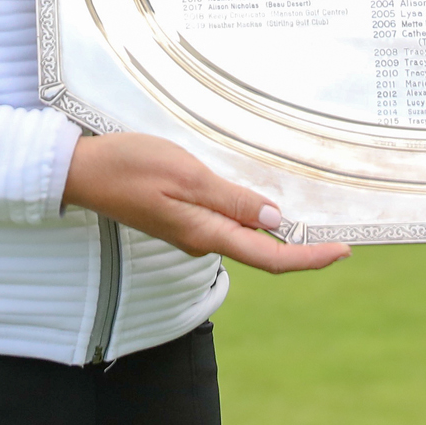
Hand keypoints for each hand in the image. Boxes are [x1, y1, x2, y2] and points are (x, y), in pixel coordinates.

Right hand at [61, 132, 350, 274]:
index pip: (269, 256)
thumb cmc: (129, 166)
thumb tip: (275, 220)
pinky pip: (228, 221)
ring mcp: (192, 228)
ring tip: (311, 214)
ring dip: (278, 230)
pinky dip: (253, 214)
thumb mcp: (186, 176)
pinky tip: (263, 199)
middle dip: (301, 246)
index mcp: (206, 233)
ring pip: (246, 235)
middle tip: (339, 230)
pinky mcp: (183, 215)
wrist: (82, 171)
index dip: (308, 258)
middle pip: (262, 250)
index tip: (343, 250)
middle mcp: (203, 238)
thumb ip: (231, 199)